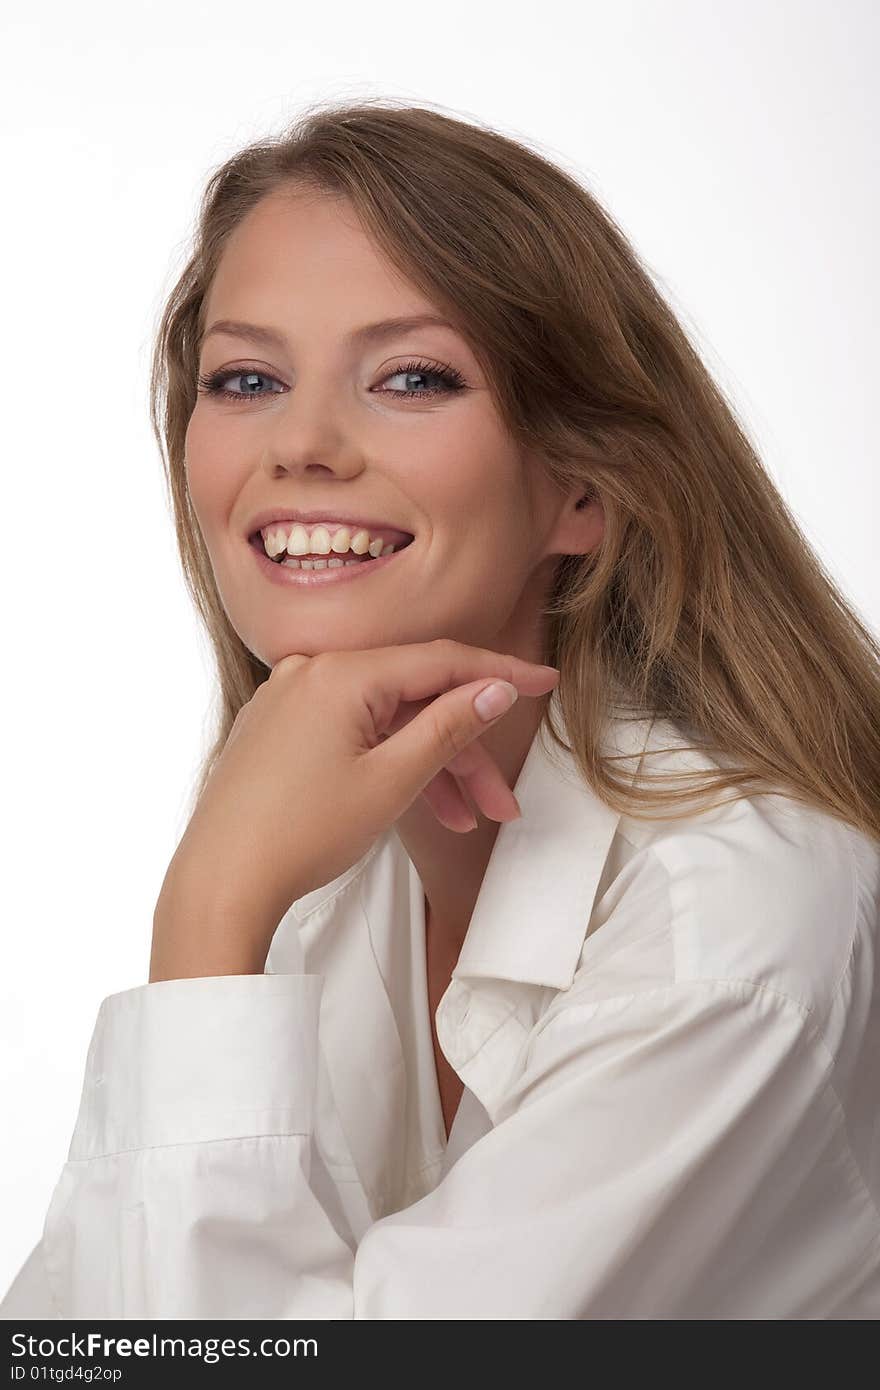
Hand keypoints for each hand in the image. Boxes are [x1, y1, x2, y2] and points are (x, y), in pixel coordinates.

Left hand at [150, 640, 559, 979]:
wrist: (219, 884)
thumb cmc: (295, 836)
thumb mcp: (392, 781)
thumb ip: (450, 726)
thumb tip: (494, 688)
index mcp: (338, 674)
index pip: (440, 661)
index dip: (500, 672)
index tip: (544, 680)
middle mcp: (309, 673)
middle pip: (412, 699)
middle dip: (464, 750)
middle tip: (501, 800)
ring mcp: (288, 701)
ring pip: (382, 721)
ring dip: (428, 766)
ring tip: (463, 819)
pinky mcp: (276, 731)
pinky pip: (348, 733)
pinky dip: (386, 763)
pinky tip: (414, 803)